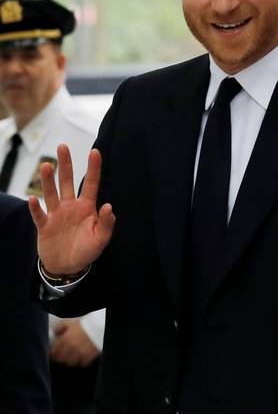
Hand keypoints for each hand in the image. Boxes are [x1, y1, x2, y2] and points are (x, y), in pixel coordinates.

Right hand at [29, 145, 114, 274]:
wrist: (68, 266)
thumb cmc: (87, 250)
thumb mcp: (101, 238)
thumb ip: (107, 223)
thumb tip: (109, 206)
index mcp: (87, 207)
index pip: (91, 184)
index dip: (93, 168)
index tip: (95, 151)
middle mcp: (70, 206)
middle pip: (67, 182)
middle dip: (65, 165)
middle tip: (62, 146)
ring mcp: (56, 215)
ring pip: (51, 193)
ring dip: (48, 181)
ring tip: (46, 165)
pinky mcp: (44, 226)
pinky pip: (39, 215)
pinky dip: (35, 208)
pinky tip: (32, 198)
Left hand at [51, 320, 99, 366]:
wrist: (100, 326)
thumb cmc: (85, 324)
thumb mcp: (70, 322)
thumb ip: (59, 327)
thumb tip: (55, 333)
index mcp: (64, 339)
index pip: (53, 352)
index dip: (53, 353)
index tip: (55, 352)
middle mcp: (71, 348)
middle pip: (61, 359)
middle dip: (61, 357)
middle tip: (64, 354)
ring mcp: (80, 353)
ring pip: (71, 363)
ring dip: (71, 360)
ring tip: (74, 356)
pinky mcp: (89, 356)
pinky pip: (82, 364)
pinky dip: (82, 362)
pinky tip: (83, 357)